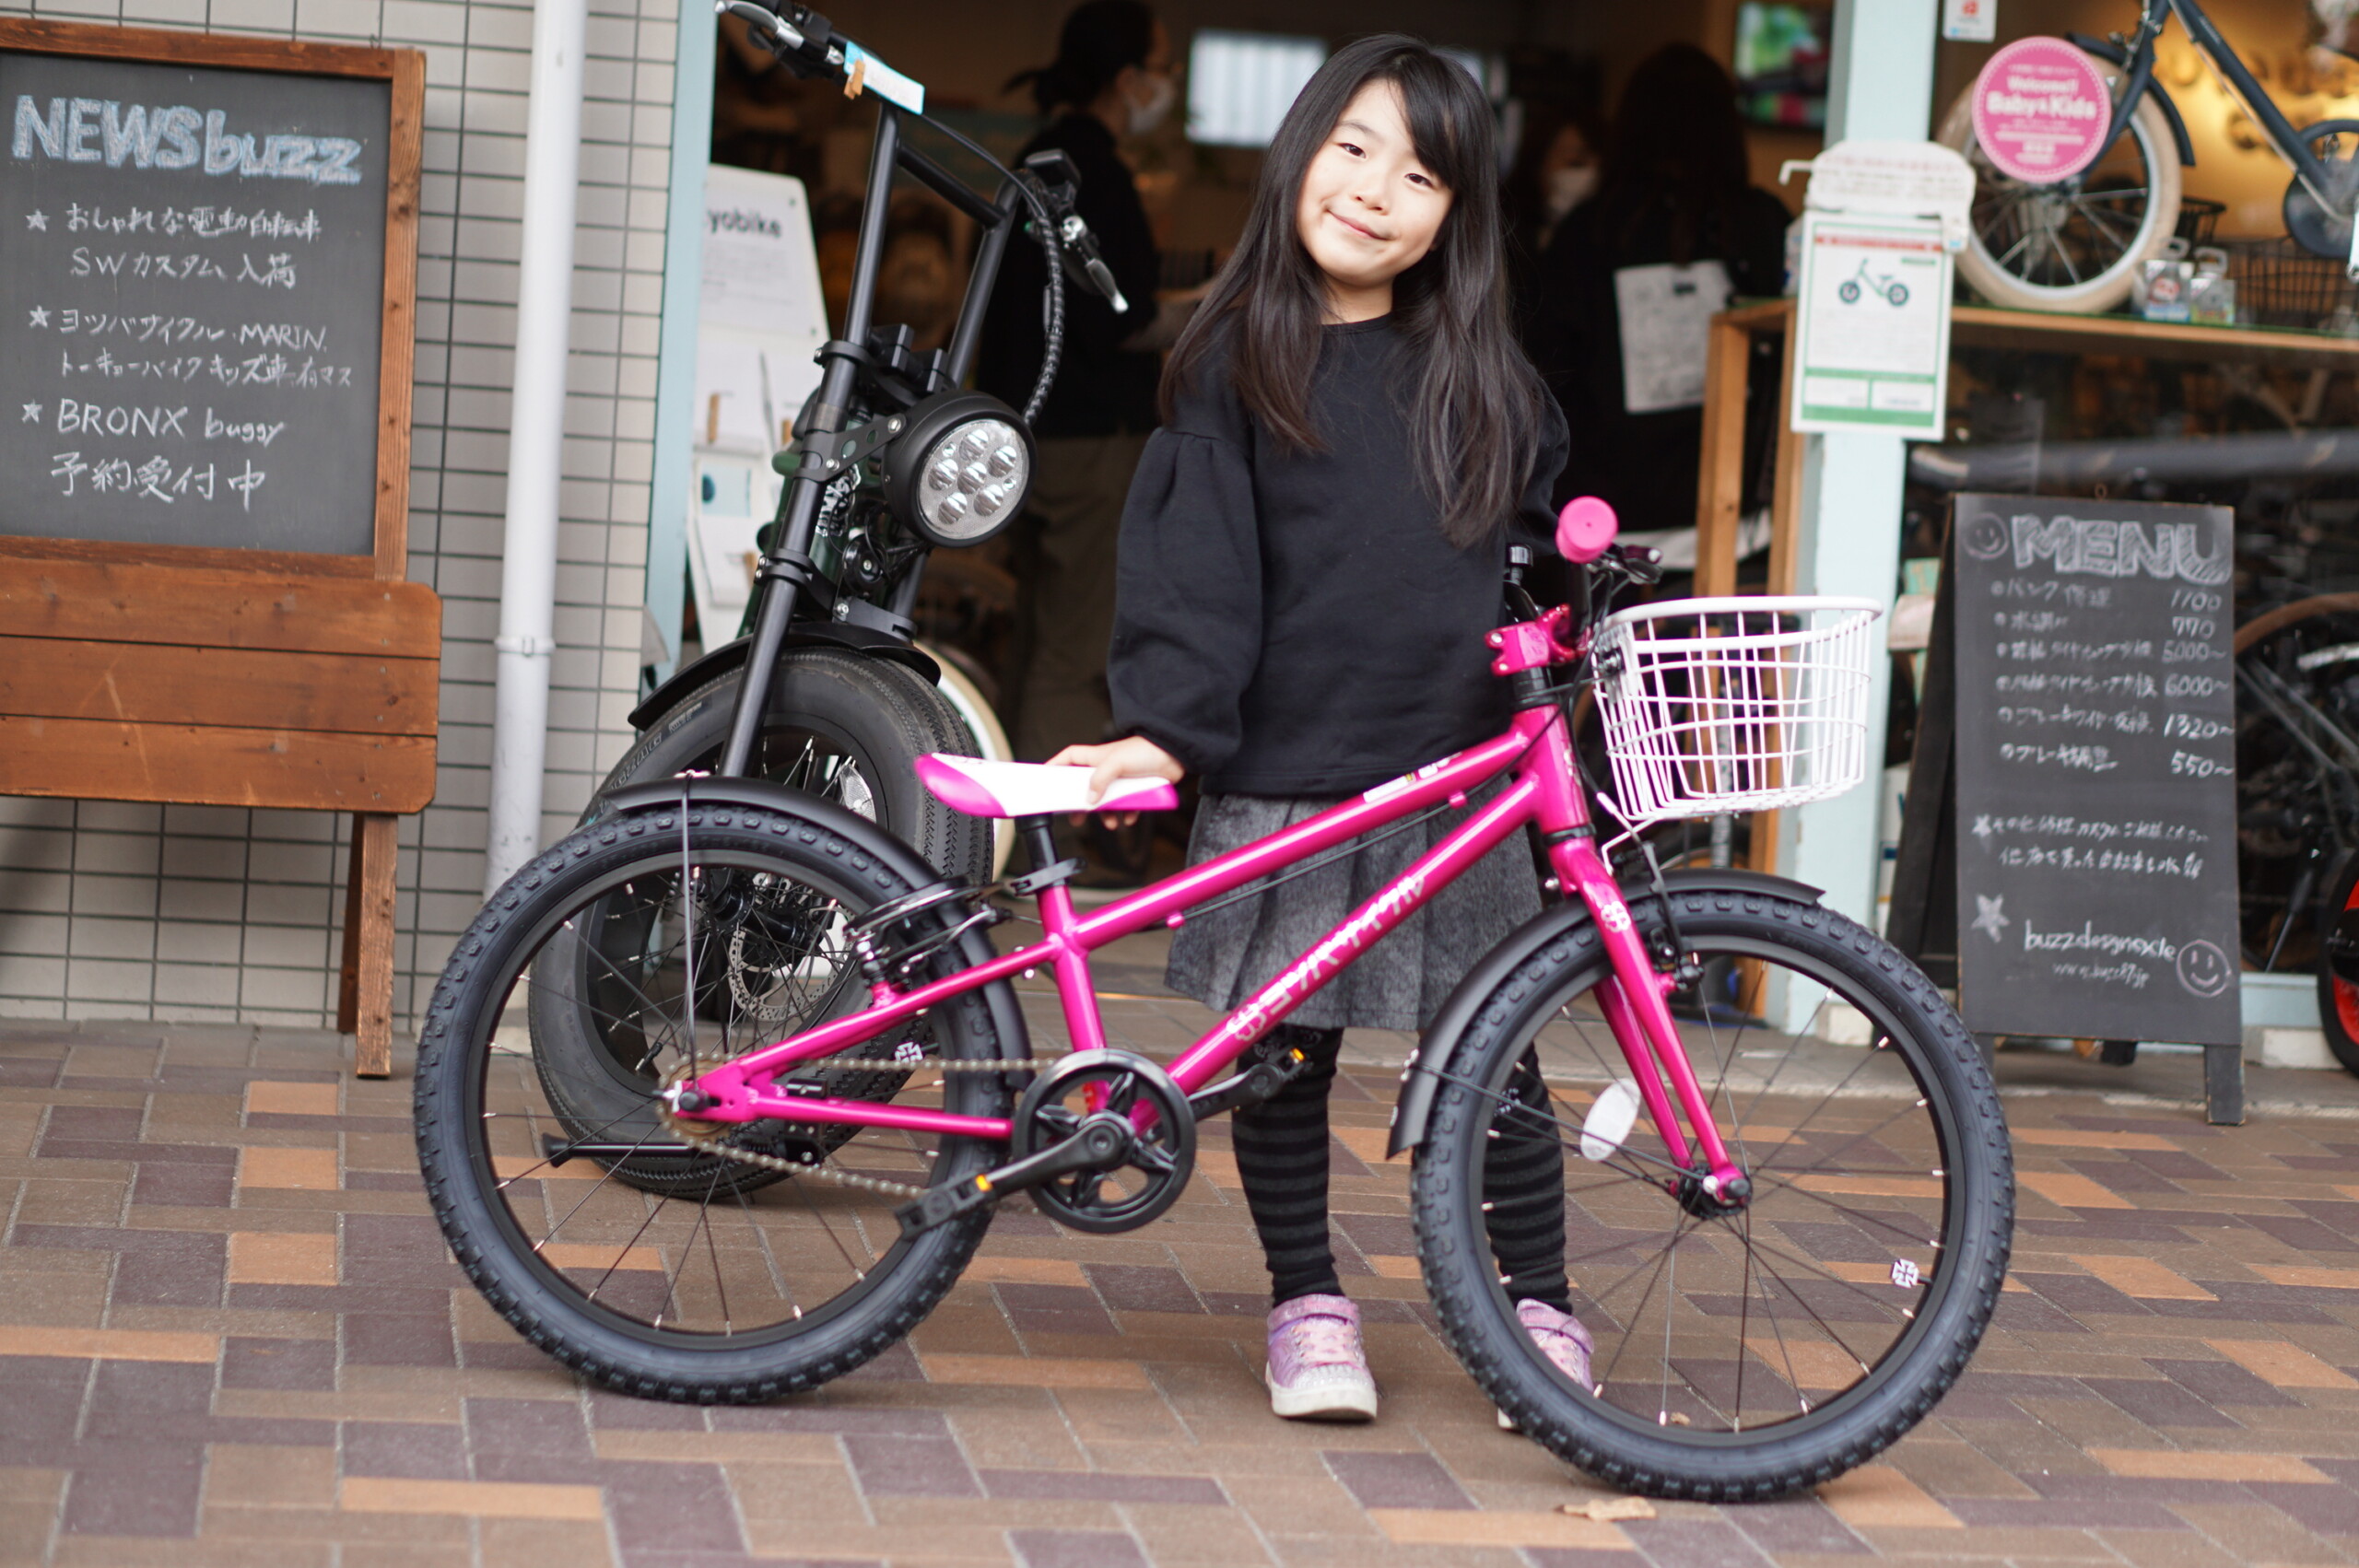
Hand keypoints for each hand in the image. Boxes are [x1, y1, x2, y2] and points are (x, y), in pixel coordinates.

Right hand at [1045, 736, 1182, 826]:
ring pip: (1106, 800)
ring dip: (1106, 814)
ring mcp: (1120, 779)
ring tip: (1109, 824)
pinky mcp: (1135, 789)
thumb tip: (1089, 799)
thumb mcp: (1116, 763)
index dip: (1055, 766)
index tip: (1045, 778)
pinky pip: (1126, 806)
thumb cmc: (1146, 750)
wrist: (1175, 755)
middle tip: (1075, 817)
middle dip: (1080, 803)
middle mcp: (1106, 768)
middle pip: (1084, 786)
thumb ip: (1099, 780)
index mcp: (1096, 757)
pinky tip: (1129, 819)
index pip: (1068, 758)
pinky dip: (1126, 815)